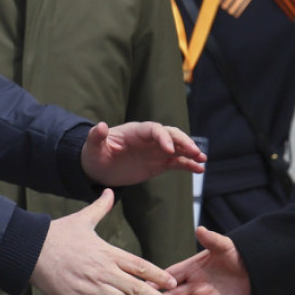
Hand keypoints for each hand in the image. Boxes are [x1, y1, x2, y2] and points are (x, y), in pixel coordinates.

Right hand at [30, 189, 180, 294]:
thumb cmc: (58, 234)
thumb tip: (109, 192)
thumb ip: (100, 209)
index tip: (172, 282)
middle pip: (137, 286)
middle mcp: (104, 270)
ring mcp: (92, 286)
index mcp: (108, 252)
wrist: (32, 249)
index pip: (139, 265)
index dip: (157, 275)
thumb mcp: (83, 219)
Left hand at [81, 121, 205, 185]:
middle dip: (183, 142)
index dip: (163, 137)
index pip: (154, 129)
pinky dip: (188, 165)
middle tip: (194, 152)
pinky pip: (177, 163)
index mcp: (135, 131)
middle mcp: (149, 139)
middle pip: (171, 135)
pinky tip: (199, 169)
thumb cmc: (95, 155)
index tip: (169, 150)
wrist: (99, 169)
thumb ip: (96, 137)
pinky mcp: (159, 164)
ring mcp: (156, 151)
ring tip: (202, 159)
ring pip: (178, 148)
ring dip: (190, 152)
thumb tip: (101, 125)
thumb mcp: (92, 147)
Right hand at [161, 226, 251, 294]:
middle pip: (173, 294)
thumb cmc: (236, 255)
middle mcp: (194, 284)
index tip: (144, 284)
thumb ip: (211, 240)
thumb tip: (200, 229)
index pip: (172, 275)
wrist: (255, 272)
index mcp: (192, 268)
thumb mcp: (224, 246)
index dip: (159, 279)